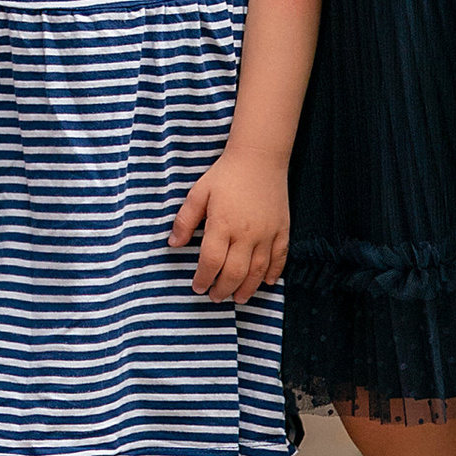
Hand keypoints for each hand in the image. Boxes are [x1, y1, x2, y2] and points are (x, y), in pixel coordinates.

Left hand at [166, 152, 289, 305]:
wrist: (259, 157)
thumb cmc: (225, 174)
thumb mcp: (199, 193)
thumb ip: (185, 220)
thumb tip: (173, 244)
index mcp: (222, 224)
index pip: (211, 261)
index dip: (203, 278)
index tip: (198, 286)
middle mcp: (246, 234)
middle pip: (234, 272)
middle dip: (223, 289)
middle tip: (216, 297)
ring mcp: (266, 233)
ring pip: (258, 271)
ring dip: (247, 288)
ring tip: (238, 298)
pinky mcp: (282, 229)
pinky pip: (280, 257)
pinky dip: (275, 273)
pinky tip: (267, 283)